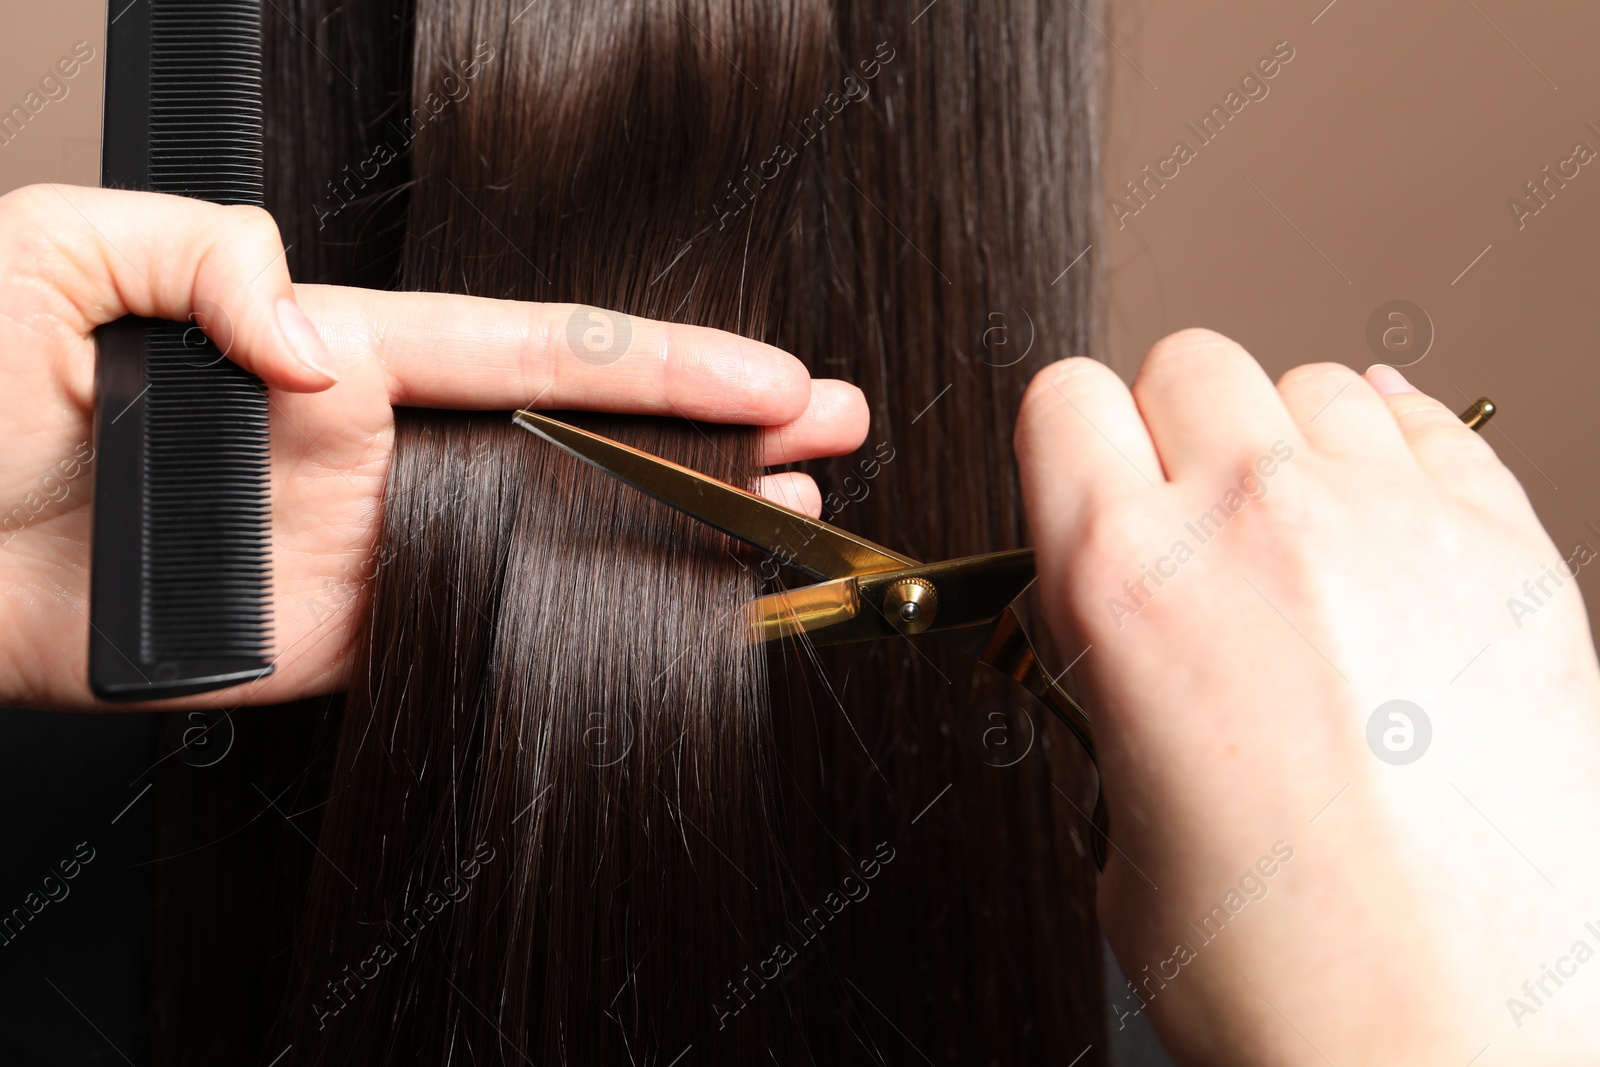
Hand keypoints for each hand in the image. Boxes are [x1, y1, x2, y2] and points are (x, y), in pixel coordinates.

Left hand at [0, 185, 866, 710]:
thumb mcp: (62, 255)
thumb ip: (210, 257)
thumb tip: (320, 344)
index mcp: (334, 347)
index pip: (532, 346)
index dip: (658, 361)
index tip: (764, 372)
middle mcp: (376, 448)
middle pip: (580, 436)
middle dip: (715, 432)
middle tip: (824, 433)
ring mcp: (372, 548)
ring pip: (557, 536)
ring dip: (677, 531)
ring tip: (784, 519)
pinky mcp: (341, 642)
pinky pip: (483, 633)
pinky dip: (583, 627)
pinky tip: (670, 613)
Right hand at [1015, 330, 1599, 1065]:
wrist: (1469, 1042)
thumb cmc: (1298, 970)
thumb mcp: (1121, 823)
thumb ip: (1115, 684)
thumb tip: (1131, 630)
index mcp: (1127, 585)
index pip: (1062, 399)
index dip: (1068, 444)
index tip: (1087, 481)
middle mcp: (1257, 524)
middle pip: (1188, 363)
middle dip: (1173, 430)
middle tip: (1188, 518)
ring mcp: (1395, 523)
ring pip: (1310, 381)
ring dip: (1286, 442)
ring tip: (1296, 539)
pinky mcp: (1508, 550)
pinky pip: (1429, 421)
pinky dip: (1394, 449)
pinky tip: (1382, 520)